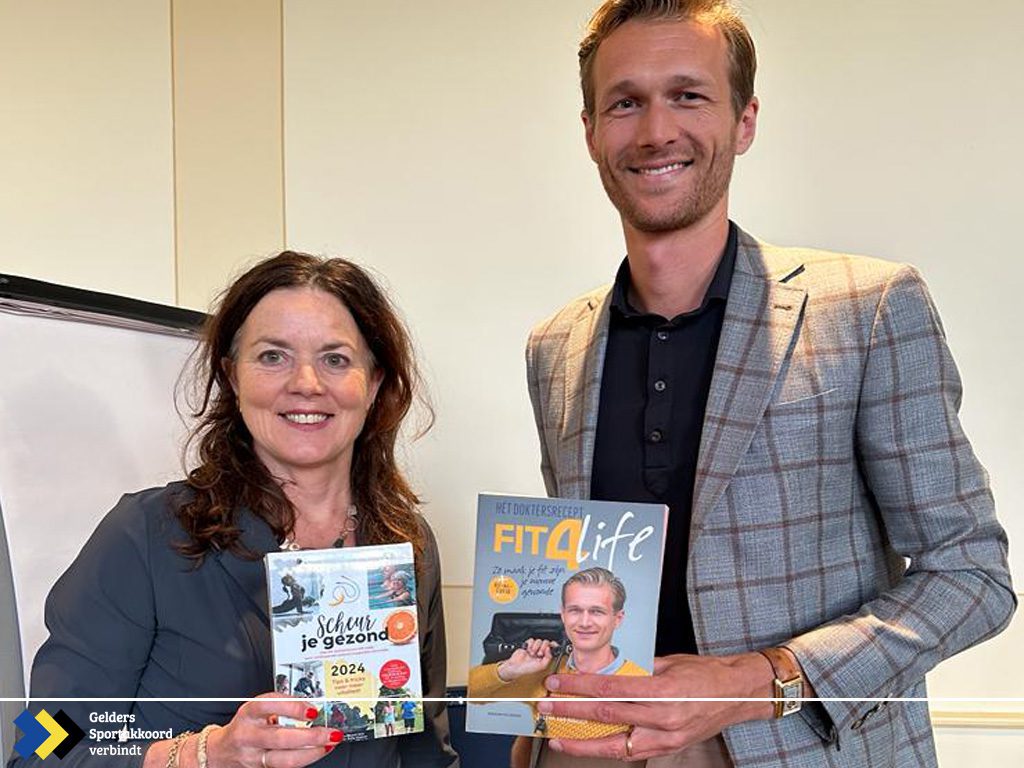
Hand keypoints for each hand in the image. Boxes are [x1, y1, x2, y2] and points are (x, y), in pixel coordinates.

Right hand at [206, 694, 342, 767]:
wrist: (219, 752)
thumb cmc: (245, 726)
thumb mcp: (257, 710)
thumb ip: (279, 707)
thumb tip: (313, 707)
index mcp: (248, 713)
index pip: (268, 705)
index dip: (292, 707)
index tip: (312, 710)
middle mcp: (248, 735)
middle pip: (279, 738)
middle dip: (310, 737)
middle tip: (331, 732)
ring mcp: (253, 756)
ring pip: (283, 759)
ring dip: (311, 752)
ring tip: (329, 744)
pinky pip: (284, 767)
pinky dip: (304, 760)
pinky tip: (317, 752)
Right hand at [497, 638, 557, 680]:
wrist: (516, 666)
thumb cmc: (527, 669)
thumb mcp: (541, 666)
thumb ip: (548, 658)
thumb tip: (549, 649)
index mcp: (545, 657)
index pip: (552, 648)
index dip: (553, 645)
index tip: (552, 645)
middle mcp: (540, 652)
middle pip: (546, 642)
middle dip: (543, 647)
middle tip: (539, 654)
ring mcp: (534, 648)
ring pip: (539, 641)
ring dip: (535, 647)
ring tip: (532, 654)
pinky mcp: (528, 645)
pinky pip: (532, 640)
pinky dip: (530, 644)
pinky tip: (528, 650)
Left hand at [536, 652, 773, 760]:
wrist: (737, 694)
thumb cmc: (704, 673)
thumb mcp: (668, 661)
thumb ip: (637, 668)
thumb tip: (605, 669)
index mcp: (662, 689)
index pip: (610, 688)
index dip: (579, 686)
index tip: (557, 682)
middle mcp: (663, 717)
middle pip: (606, 716)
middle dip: (570, 711)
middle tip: (545, 707)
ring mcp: (666, 738)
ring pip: (615, 745)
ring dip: (582, 743)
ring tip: (557, 738)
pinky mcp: (669, 749)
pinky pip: (632, 753)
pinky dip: (608, 750)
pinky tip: (589, 747)